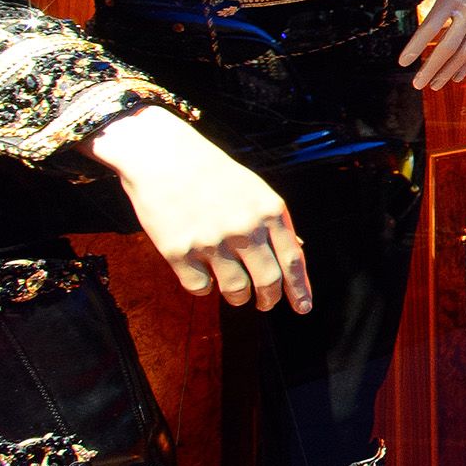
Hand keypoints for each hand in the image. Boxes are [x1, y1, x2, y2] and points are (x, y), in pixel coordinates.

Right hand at [87, 104, 310, 313]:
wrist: (162, 156)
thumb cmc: (211, 172)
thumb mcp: (254, 189)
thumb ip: (274, 221)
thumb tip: (297, 251)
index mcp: (269, 210)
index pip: (293, 260)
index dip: (299, 289)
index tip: (303, 308)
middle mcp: (244, 228)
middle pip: (268, 281)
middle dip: (269, 299)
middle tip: (265, 304)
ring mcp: (211, 241)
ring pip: (236, 291)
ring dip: (239, 298)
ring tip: (236, 294)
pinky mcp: (179, 252)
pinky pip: (200, 288)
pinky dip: (204, 288)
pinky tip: (203, 274)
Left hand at [400, 0, 465, 90]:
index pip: (430, 27)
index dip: (416, 46)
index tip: (403, 62)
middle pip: (447, 47)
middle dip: (431, 68)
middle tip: (417, 85)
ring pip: (463, 53)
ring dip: (447, 72)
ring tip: (434, 86)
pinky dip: (465, 66)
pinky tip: (455, 78)